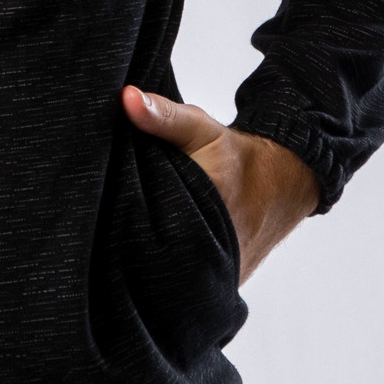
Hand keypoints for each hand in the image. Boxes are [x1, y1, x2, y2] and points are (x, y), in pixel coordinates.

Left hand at [120, 87, 317, 285]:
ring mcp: (224, 272)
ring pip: (175, 280)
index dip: (121, 229)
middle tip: (108, 238)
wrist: (283, 182)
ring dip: (153, 269)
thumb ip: (162, 115)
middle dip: (132, 251)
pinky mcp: (226, 282)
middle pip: (158, 261)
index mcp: (208, 208)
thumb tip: (127, 98)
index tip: (101, 221)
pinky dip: (173, 277)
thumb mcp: (198, 127)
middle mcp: (217, 249)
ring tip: (126, 255)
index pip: (148, 232)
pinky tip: (153, 268)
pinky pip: (191, 285)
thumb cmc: (235, 154)